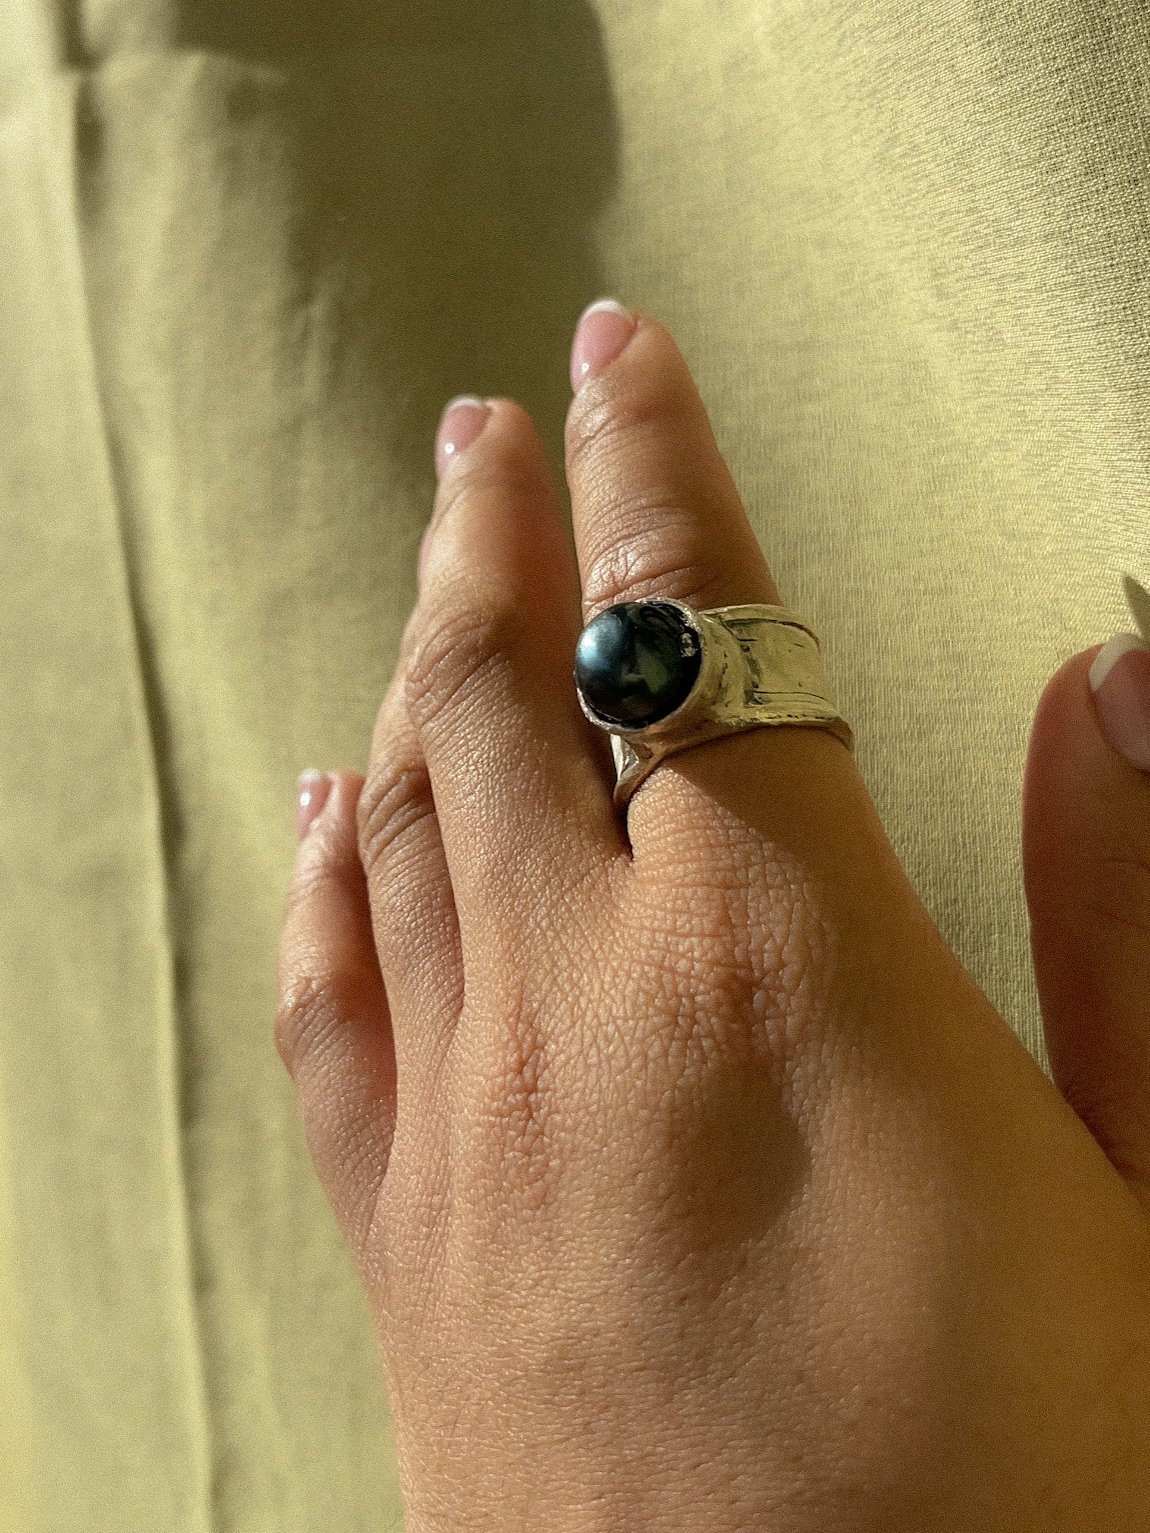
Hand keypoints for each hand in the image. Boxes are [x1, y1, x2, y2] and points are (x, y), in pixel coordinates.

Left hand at [276, 302, 1149, 1530]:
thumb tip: (1112, 683)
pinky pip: (328, 997)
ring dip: (413, 658)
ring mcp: (467, 1127)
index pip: (694, 635)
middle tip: (491, 428)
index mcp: (781, 966)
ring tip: (431, 559)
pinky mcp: (402, 1247)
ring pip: (403, 813)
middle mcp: (583, 1010)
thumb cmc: (1035, 1496)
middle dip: (503, 530)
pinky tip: (329, 800)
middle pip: (509, 691)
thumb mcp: (1145, 1184)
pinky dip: (324, 871)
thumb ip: (1119, 914)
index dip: (660, 471)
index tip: (622, 357)